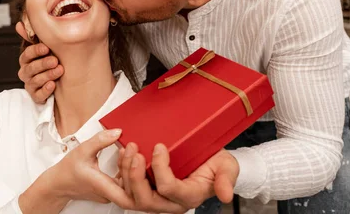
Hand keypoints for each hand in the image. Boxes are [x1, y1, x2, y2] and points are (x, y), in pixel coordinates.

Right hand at [16, 21, 63, 102]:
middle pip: (31, 68)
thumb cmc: (51, 62)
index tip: (46, 48)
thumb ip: (34, 37)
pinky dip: (45, 90)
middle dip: (43, 64)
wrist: (59, 81)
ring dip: (48, 75)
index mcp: (26, 60)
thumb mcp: (45, 50)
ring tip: (59, 70)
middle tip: (55, 60)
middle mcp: (26, 72)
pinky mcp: (36, 96)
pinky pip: (38, 95)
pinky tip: (53, 85)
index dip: (35, 51)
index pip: (27, 54)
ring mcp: (30, 85)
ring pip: (35, 81)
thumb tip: (19, 25)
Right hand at [45, 129, 132, 203]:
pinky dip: (126, 169)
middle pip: (132, 187)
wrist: (59, 184)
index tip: (134, 152)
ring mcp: (110, 194)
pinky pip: (124, 183)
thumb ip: (101, 140)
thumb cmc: (68, 170)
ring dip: (132, 166)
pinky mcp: (110, 191)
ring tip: (130, 149)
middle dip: (136, 166)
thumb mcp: (83, 150)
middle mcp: (108, 194)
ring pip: (129, 185)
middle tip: (134, 148)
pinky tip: (123, 157)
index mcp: (102, 186)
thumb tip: (118, 132)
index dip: (136, 175)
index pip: (128, 192)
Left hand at [118, 143, 238, 212]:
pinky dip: (121, 174)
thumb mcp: (227, 167)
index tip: (159, 146)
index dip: (160, 167)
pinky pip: (128, 191)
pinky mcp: (147, 191)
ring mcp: (157, 199)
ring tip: (127, 151)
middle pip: (145, 200)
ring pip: (133, 198)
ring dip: (126, 174)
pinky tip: (123, 156)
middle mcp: (170, 203)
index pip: (168, 188)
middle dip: (135, 175)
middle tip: (135, 152)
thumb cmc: (216, 165)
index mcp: (189, 197)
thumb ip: (226, 179)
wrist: (210, 164)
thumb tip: (226, 195)